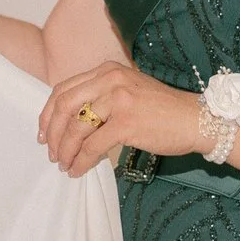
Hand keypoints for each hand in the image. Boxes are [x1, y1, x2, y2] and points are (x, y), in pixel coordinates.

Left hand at [38, 61, 198, 176]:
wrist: (196, 119)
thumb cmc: (162, 110)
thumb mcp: (127, 90)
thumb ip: (100, 97)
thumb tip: (69, 122)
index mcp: (106, 70)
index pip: (63, 90)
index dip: (48, 114)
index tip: (43, 133)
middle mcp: (109, 80)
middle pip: (63, 106)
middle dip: (52, 133)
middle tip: (50, 152)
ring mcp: (118, 100)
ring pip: (75, 128)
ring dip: (65, 150)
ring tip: (64, 164)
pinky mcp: (126, 123)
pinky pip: (92, 146)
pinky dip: (80, 161)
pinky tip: (78, 170)